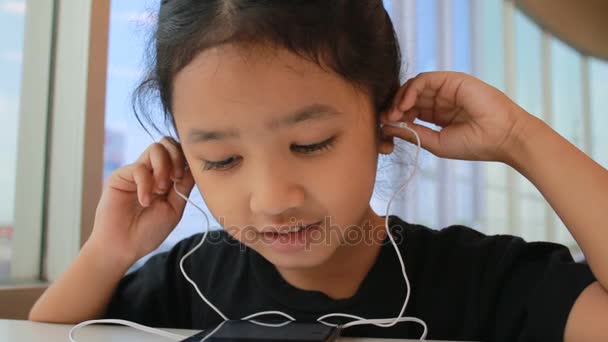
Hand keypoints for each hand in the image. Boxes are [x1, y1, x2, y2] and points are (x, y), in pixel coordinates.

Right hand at [88, 136, 195, 262]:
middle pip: (169, 143)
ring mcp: (137, 172)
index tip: (184, 179)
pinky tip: (145, 201)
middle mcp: (153, 171)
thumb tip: (194, 165)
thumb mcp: (174, 208)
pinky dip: (146, 184)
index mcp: (168, 178)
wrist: (124, 246)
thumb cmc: (149, 231)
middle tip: (175, 179)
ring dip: (163, 167)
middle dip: (177, 157)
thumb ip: (184, 186)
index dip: (187, 160)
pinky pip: (139, 168)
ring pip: (156, 148)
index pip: (180, 154)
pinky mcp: (121, 176)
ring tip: (160, 190)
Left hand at [381, 71, 534, 162]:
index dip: (395, 117)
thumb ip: (412, 133)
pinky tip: (405, 104)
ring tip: (394, 114)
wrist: (503, 137)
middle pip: (409, 97)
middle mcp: (441, 100)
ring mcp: (447, 89)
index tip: (384, 128)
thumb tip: (386, 127)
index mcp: (438, 116)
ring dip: (399, 99)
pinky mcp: (452, 80)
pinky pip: (424, 79)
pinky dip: (411, 90)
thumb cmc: (474, 144)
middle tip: (385, 119)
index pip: (409, 111)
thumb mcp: (436, 142)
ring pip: (414, 86)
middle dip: (393, 107)